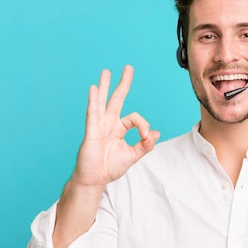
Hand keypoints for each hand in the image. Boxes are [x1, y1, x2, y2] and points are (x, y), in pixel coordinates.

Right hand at [72, 65, 159, 188]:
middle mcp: (108, 124)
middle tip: (128, 68)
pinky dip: (94, 100)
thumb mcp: (132, 156)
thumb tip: (156, 133)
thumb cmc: (109, 168)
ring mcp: (99, 126)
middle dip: (123, 84)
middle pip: (117, 99)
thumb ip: (144, 145)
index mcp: (118, 129)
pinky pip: (92, 113)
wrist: (94, 180)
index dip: (144, 125)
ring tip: (106, 72)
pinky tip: (95, 88)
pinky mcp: (91, 131)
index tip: (146, 136)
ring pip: (103, 102)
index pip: (135, 118)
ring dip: (105, 86)